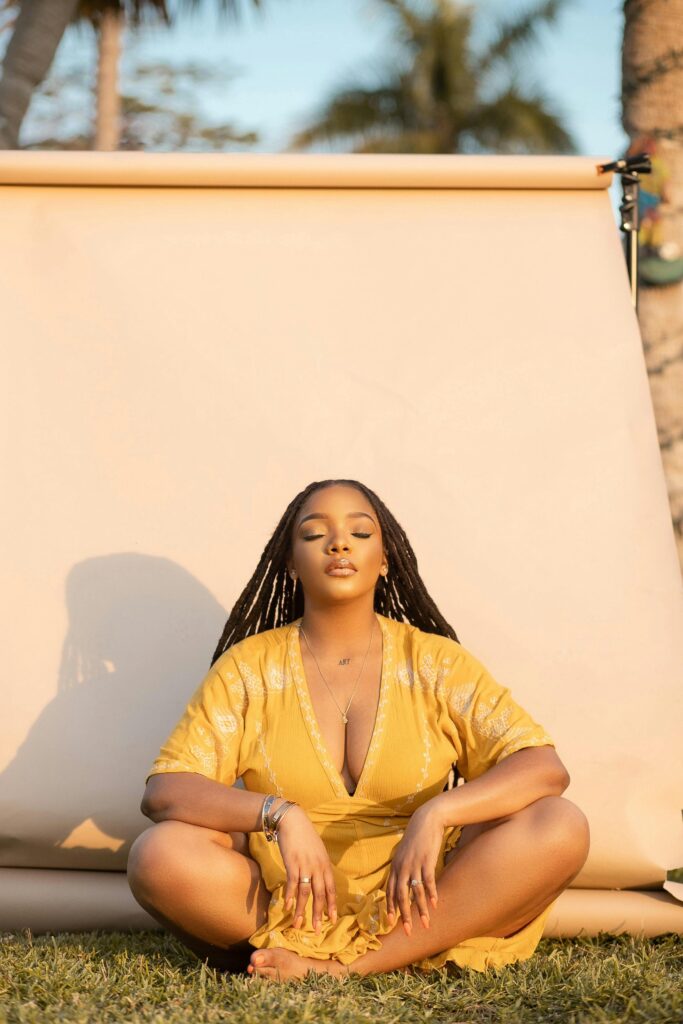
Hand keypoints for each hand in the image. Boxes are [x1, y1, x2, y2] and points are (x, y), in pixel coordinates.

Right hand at [274, 804, 337, 932]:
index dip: (331, 905)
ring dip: (302, 910)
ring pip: (306, 893)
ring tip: (298, 924)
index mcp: (325, 864)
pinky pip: (292, 884)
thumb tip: (321, 880)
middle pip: (320, 895)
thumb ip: (320, 865)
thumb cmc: (305, 836)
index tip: (332, 919)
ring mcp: (305, 866)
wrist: (293, 820)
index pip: (331, 889)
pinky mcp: (292, 863)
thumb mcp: (318, 850)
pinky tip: (287, 907)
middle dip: (319, 914)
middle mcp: (318, 867)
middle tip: (317, 929)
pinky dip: (290, 896)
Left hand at [386, 804, 444, 934]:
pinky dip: (431, 894)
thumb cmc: (416, 839)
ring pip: (415, 892)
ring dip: (420, 910)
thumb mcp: (404, 854)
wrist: (426, 820)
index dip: (390, 907)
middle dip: (403, 915)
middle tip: (406, 932)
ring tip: (425, 924)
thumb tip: (401, 884)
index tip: (390, 923)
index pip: (389, 891)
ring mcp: (414, 864)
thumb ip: (401, 869)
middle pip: (400, 896)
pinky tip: (435, 904)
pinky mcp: (426, 860)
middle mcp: (401, 867)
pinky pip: (428, 881)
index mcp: (394, 866)